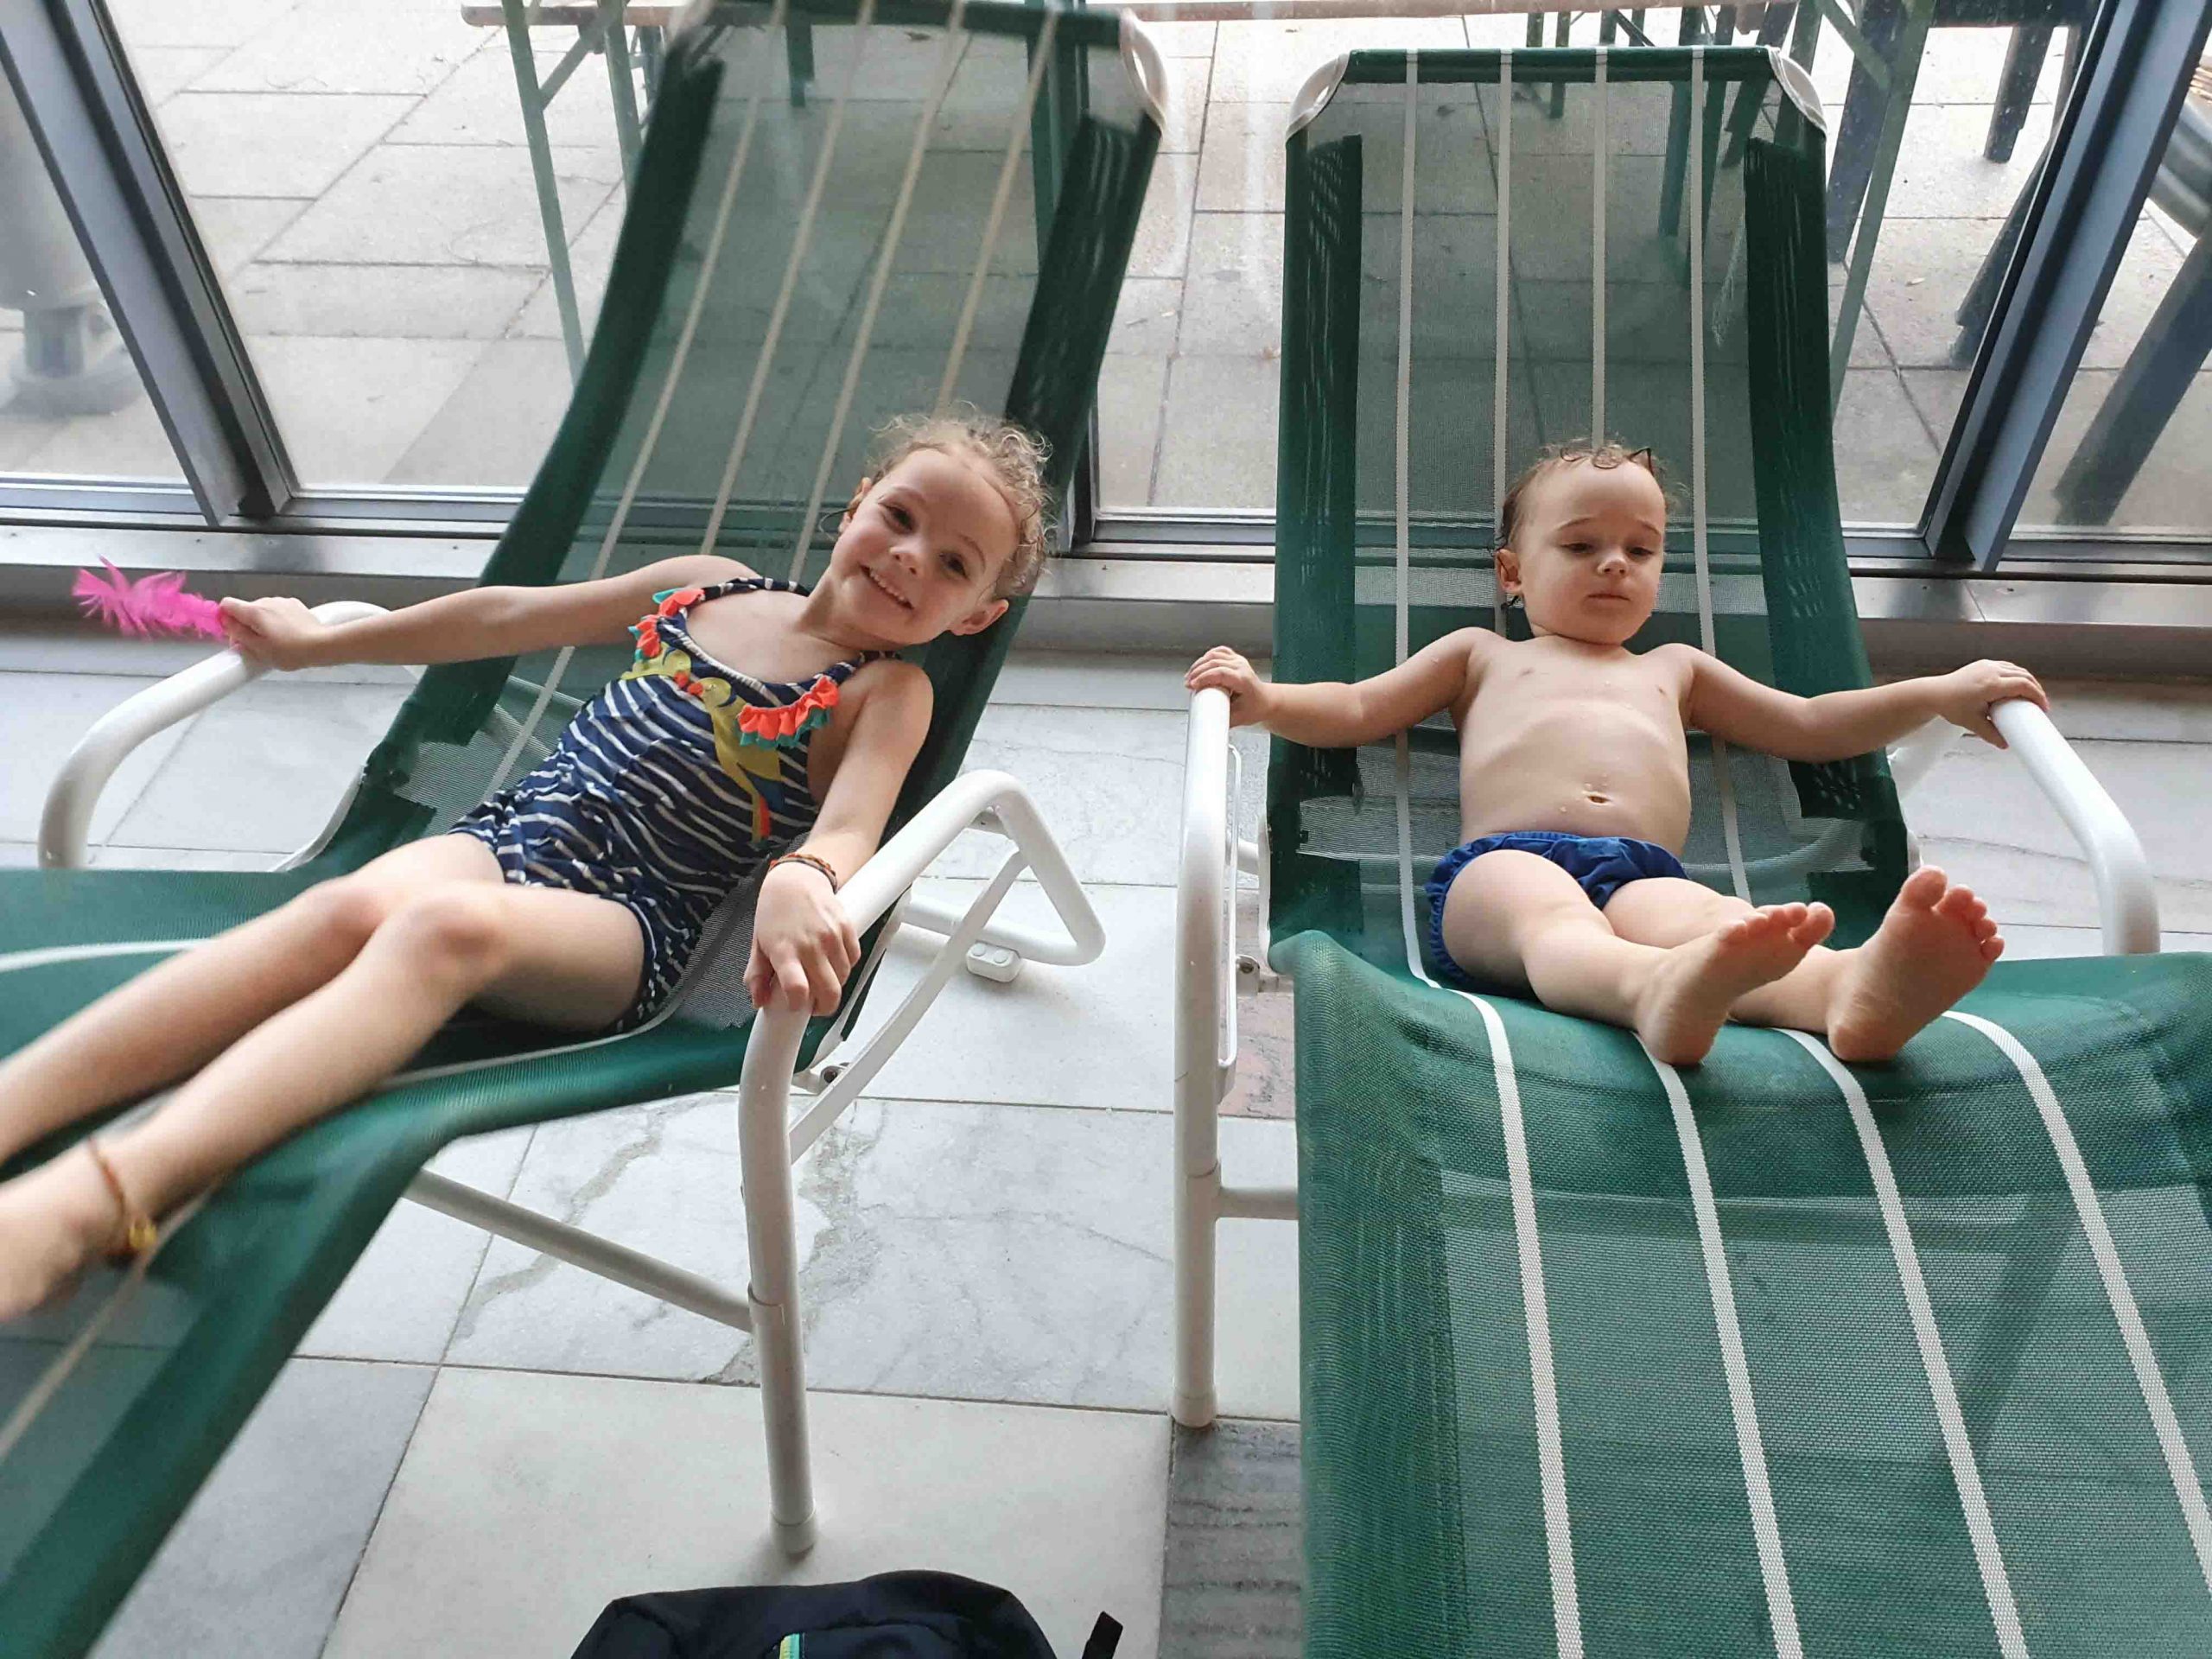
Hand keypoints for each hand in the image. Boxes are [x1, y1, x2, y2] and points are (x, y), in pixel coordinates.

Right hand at [219, 596, 331, 669]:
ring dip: (262, 623)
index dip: (225, 619)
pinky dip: (277, 620)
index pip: (227, 604)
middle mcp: (267, 601)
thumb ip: (238, 634)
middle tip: (255, 645)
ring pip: (262, 610)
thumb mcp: (258, 649)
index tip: (232, 634)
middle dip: (245, 625)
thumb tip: (225, 623)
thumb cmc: (291, 652)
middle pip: (245, 609)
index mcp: (254, 611)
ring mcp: (282, 601)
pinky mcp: (295, 604)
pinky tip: (286, 634)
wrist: (322, 645)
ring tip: (274, 642)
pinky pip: (277, 610)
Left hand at [745, 857, 861, 1015]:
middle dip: (824, 1007)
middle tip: (816, 1006)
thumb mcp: (757, 944)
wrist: (796, 880)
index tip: (796, 1006)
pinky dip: (846, 966)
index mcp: (784, 951)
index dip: (799, 1006)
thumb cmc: (775, 912)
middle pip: (829, 991)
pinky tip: (833, 962)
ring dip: (835, 985)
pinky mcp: (846, 928)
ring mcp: (831, 937)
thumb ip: (756, 976)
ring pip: (844, 978)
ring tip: (822, 980)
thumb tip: (758, 1001)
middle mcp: (810, 945)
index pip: (798, 989)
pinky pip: (854, 959)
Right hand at [1185, 646, 1273, 727]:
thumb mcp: (1237, 718)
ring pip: (1215, 655)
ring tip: (1190, 676)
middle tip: (1188, 683)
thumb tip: (1204, 722)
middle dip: (1197, 672)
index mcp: (1243, 680)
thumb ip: (1220, 719)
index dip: (1204, 677)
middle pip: (1214, 662)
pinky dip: (1207, 656)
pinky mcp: (1235, 659)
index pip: (1221, 673)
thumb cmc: (1255, 708)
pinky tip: (1201, 664)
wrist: (1266, 701)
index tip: (1193, 685)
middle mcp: (1241, 667)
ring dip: (1199, 664)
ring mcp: (1239, 661)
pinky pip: (1219, 652)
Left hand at [1936, 659, 2048, 746]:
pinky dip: (2017, 675)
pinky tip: (2019, 686)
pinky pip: (2007, 667)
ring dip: (2028, 681)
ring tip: (2032, 697)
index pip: (2023, 685)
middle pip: (2024, 676)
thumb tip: (2005, 745)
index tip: (2043, 708)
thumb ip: (1990, 735)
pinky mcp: (1983, 664)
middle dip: (2036, 690)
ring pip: (2017, 670)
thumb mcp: (1972, 723)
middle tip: (2040, 705)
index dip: (2037, 696)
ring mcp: (1987, 665)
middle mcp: (1991, 671)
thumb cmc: (1951, 706)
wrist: (1935, 693)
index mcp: (1990, 684)